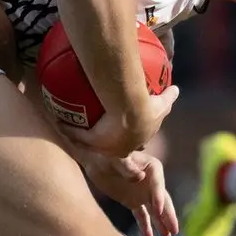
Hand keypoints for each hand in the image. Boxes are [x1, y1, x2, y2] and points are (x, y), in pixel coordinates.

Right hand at [62, 85, 179, 157]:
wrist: (132, 114)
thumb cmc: (148, 109)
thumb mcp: (162, 104)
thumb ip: (169, 97)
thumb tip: (178, 88)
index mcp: (136, 139)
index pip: (133, 142)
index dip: (131, 138)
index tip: (125, 131)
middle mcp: (120, 146)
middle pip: (111, 146)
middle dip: (107, 143)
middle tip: (99, 134)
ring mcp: (105, 145)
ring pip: (91, 143)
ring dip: (83, 139)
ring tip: (71, 129)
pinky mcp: (91, 141)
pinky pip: (76, 135)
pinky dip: (68, 129)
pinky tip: (58, 123)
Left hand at [79, 148, 178, 235]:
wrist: (95, 160)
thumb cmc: (107, 154)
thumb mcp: (116, 158)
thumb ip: (127, 167)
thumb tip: (140, 177)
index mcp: (152, 168)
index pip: (158, 184)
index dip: (158, 197)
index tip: (158, 210)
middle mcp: (152, 182)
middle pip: (162, 200)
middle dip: (168, 215)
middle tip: (174, 230)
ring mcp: (144, 193)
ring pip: (155, 211)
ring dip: (161, 224)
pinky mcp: (134, 202)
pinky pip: (142, 216)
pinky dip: (146, 227)